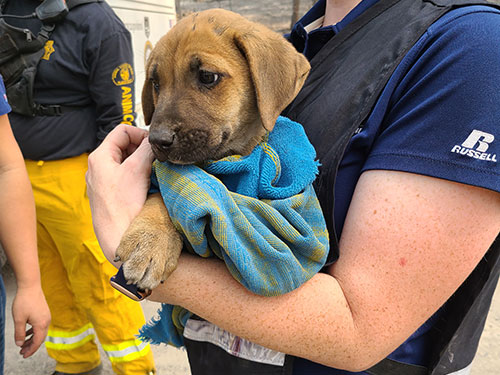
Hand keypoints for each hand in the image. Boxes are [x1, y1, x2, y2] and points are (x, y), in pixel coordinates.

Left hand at [11, 286, 50, 357]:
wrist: (31, 286)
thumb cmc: (24, 301)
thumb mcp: (19, 319)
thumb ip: (19, 333)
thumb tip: (20, 344)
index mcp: (41, 324)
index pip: (37, 342)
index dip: (31, 350)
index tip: (24, 355)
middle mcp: (46, 321)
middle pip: (40, 338)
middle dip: (31, 346)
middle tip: (22, 352)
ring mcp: (46, 316)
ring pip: (40, 332)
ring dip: (32, 339)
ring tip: (23, 344)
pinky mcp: (44, 313)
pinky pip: (40, 326)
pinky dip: (34, 332)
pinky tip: (27, 333)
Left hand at [86, 125, 154, 263]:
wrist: (118, 237)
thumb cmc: (124, 204)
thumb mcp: (138, 168)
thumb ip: (147, 148)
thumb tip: (155, 140)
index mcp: (99, 157)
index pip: (122, 130)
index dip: (141, 134)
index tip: (155, 146)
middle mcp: (96, 168)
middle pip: (123, 146)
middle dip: (141, 149)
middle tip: (156, 158)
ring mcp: (101, 182)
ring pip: (124, 162)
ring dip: (140, 163)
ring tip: (152, 172)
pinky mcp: (108, 195)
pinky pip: (123, 177)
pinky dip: (136, 176)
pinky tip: (146, 185)